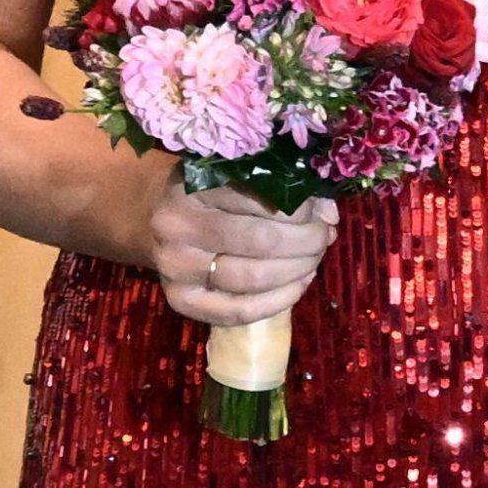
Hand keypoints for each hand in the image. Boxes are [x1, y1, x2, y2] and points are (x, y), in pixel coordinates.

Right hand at [146, 171, 339, 326]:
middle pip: (259, 240)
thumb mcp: (237, 175)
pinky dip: (277, 301)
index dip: (301, 208)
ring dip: (296, 271)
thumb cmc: (209, 191)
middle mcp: (179, 226)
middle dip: (305, 242)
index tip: (323, 211)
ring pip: (251, 278)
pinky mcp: (180, 302)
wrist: (158, 218)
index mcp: (194, 183)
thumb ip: (281, 188)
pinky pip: (238, 311)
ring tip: (315, 260)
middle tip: (325, 237)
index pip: (260, 197)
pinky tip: (299, 285)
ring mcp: (175, 268)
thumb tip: (329, 215)